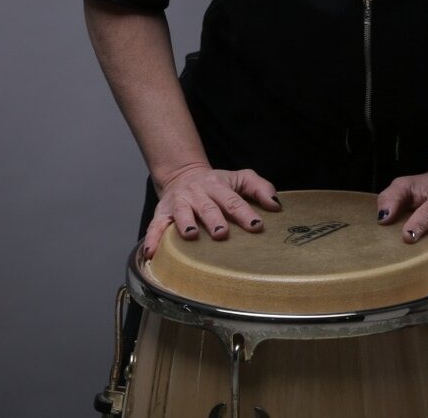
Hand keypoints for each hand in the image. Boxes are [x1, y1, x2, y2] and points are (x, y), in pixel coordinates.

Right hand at [142, 163, 280, 257]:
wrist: (182, 174)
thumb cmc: (217, 183)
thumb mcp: (240, 178)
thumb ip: (260, 188)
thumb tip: (276, 206)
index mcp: (218, 185)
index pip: (233, 200)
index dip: (244, 212)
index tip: (256, 225)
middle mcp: (197, 193)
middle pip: (207, 207)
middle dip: (214, 220)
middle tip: (222, 233)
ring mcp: (179, 203)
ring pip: (182, 213)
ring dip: (185, 224)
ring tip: (190, 235)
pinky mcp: (162, 213)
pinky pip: (155, 225)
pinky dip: (152, 238)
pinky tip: (151, 252)